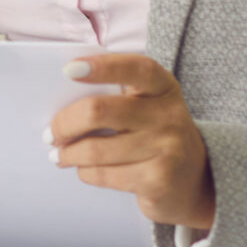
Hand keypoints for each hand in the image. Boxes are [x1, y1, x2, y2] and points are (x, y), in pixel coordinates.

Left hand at [47, 53, 215, 231]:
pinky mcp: (158, 180)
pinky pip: (103, 174)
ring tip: (59, 155)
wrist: (196, 179)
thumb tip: (60, 104)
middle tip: (50, 134)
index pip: (135, 68)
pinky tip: (84, 169)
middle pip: (98, 111)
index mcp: (163, 87)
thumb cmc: (155, 134)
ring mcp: (166, 149)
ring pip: (95, 149)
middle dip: (64, 123)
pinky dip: (85, 172)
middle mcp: (169, 115)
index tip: (69, 70)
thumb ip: (114, 97)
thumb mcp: (147, 106)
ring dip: (68, 154)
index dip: (102, 66)